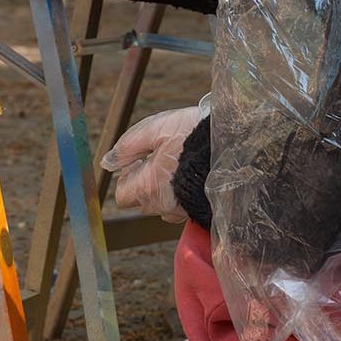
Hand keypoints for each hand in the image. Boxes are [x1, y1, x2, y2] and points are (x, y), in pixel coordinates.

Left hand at [101, 105, 203, 222]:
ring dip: (162, 190)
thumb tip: (108, 161)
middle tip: (159, 160)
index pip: (123, 196)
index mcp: (148, 187)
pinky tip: (189, 175)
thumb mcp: (157, 129)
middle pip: (141, 202)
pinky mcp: (198, 209)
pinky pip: (180, 208)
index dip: (128, 176)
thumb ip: (128, 146)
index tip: (140, 161)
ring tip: (177, 167)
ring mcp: (182, 210)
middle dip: (144, 183)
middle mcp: (163, 205)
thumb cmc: (193, 135)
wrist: (232, 144)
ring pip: (161, 206)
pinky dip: (179, 195)